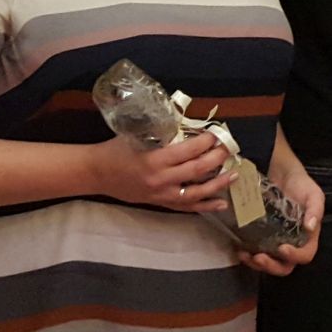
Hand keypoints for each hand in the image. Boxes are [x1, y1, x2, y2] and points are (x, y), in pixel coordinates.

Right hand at [89, 132, 235, 212]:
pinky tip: (221, 203)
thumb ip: (163, 133)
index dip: (206, 142)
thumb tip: (190, 125)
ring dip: (218, 183)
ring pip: (196, 192)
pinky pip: (186, 207)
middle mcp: (161, 179)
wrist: (97, 173)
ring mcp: (161, 194)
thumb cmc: (116, 149)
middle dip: (217, 159)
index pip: (189, 151)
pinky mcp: (160, 203)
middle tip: (230, 149)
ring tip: (234, 174)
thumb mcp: (138, 135)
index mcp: (155, 160)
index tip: (216, 134)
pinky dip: (205, 205)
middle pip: (197, 170)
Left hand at [238, 163, 322, 276]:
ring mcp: (276, 241)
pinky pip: (255, 253)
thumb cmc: (300, 184)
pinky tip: (239, 248)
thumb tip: (310, 227)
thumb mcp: (313, 193)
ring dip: (256, 264)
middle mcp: (293, 243)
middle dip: (271, 266)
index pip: (305, 254)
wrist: (281, 172)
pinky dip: (247, 255)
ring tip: (245, 255)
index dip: (295, 256)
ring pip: (269, 263)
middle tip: (258, 257)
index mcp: (308, 236)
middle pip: (285, 266)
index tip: (282, 248)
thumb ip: (315, 209)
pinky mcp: (261, 237)